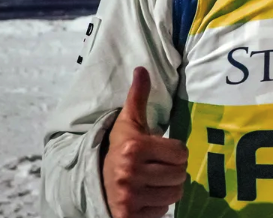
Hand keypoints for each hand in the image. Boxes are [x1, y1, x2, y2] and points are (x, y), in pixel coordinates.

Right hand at [102, 67, 187, 217]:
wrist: (92, 182)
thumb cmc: (118, 150)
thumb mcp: (128, 124)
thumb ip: (138, 98)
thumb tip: (142, 69)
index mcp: (133, 148)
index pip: (180, 153)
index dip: (173, 152)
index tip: (159, 152)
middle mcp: (129, 173)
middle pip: (180, 174)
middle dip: (172, 171)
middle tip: (157, 168)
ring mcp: (129, 197)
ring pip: (174, 194)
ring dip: (167, 189)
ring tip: (153, 181)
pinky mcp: (128, 216)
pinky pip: (162, 212)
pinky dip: (157, 206)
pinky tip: (145, 196)